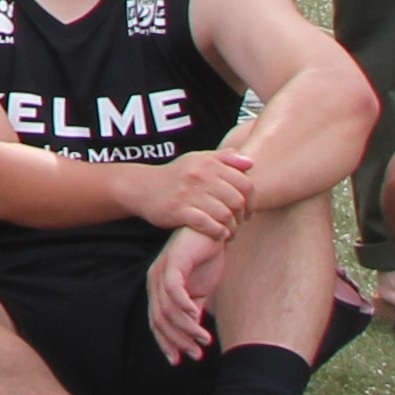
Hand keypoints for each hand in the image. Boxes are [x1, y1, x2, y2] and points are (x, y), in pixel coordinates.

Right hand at [124, 149, 254, 242]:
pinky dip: (217, 232)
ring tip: (231, 233)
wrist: (142, 187)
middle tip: (240, 224)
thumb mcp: (197, 160)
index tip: (248, 210)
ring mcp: (189, 193)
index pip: (245, 183)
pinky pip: (206, 224)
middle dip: (243, 217)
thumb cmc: (176, 175)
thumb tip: (250, 162)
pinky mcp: (178, 210)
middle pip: (237, 200)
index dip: (252, 200)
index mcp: (209, 163)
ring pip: (224, 214)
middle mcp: (200, 176)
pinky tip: (219, 235)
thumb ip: (224, 159)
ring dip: (232, 228)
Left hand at [148, 226, 229, 365]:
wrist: (213, 232)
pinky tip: (197, 316)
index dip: (166, 343)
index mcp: (158, 290)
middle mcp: (154, 281)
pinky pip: (174, 289)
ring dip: (187, 328)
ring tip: (204, 340)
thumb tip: (194, 336)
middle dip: (178, 341)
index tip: (178, 361)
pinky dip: (183, 305)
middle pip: (160, 320)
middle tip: (196, 354)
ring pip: (168, 309)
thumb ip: (193, 311)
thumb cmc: (204, 260)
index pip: (156, 322)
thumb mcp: (199, 291)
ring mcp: (161, 271)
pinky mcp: (173, 262)